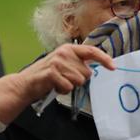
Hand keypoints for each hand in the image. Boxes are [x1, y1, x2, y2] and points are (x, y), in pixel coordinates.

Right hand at [0, 44, 114, 124]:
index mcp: (68, 49)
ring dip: (69, 86)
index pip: (91, 51)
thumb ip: (77, 64)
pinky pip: (68, 87)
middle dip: (77, 80)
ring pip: (78, 81)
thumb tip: (93, 68)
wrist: (25, 84)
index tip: (113, 67)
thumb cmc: (46, 76)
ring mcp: (57, 62)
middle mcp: (64, 53)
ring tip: (57, 83)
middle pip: (86, 73)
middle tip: (64, 79)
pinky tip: (53, 87)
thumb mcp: (63, 65)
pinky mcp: (52, 73)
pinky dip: (62, 90)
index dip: (104, 59)